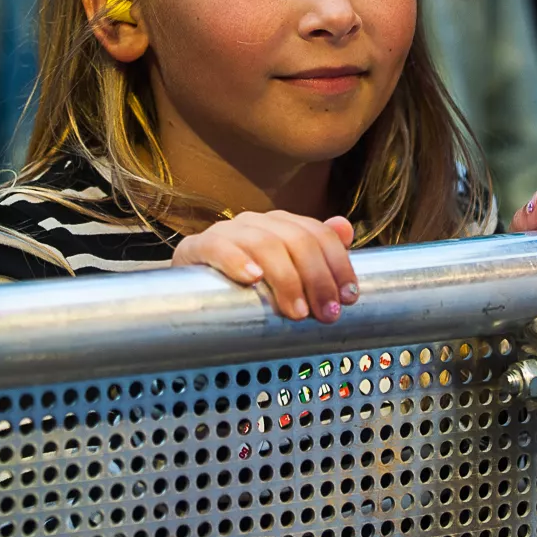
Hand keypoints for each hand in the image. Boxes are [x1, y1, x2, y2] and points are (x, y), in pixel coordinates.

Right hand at [172, 211, 359, 322]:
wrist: (188, 290)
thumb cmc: (242, 285)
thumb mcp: (284, 272)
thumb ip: (316, 251)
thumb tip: (345, 227)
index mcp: (280, 224)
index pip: (318, 234)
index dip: (338, 265)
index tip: (348, 297)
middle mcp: (256, 222)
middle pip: (297, 240)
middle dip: (317, 279)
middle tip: (326, 313)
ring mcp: (226, 231)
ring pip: (265, 244)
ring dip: (286, 280)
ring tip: (296, 312)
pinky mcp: (197, 246)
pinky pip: (219, 247)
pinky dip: (237, 261)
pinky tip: (252, 279)